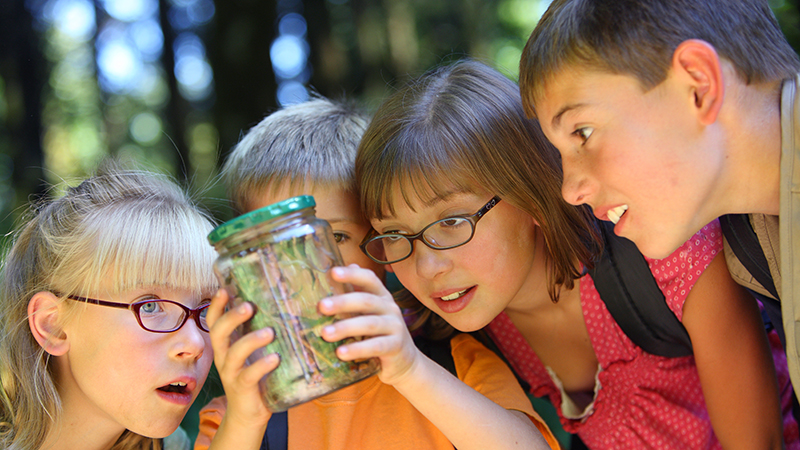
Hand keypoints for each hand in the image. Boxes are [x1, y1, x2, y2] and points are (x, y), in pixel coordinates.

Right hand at [207, 289, 276, 427]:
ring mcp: (231, 374)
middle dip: (232, 317)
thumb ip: (259, 331)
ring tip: (270, 332)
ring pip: (234, 353)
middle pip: (219, 333)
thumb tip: (280, 304)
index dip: (217, 306)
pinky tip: (275, 358)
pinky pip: (248, 376)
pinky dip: (261, 366)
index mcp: (227, 345)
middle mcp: (224, 357)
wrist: (248, 415)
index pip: (215, 322)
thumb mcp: (254, 352)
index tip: (225, 289)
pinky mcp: (243, 389)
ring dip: (251, 340)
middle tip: (249, 306)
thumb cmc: (256, 377)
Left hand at [318, 264, 420, 385]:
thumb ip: (354, 295)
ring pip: (369, 323)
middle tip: (322, 306)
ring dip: (345, 327)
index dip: (352, 275)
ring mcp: (395, 326)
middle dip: (342, 302)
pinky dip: (357, 349)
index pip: (369, 279)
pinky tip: (341, 353)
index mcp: (382, 296)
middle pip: (366, 301)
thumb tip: (333, 272)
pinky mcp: (396, 346)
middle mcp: (390, 308)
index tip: (333, 272)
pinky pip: (375, 346)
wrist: (404, 361)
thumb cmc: (380, 334)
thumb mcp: (368, 314)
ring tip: (325, 334)